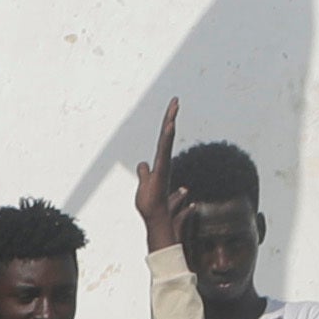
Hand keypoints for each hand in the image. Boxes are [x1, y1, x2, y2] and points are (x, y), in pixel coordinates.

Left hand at [126, 97, 180, 249]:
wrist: (156, 218)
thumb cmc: (151, 205)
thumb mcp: (143, 185)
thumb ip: (144, 174)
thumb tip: (143, 164)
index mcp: (160, 163)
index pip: (162, 140)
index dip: (167, 125)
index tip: (172, 110)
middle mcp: (164, 161)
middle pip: (166, 135)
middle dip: (171, 116)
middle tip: (175, 100)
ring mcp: (164, 165)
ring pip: (166, 140)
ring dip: (169, 123)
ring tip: (173, 108)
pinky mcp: (162, 169)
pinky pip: (164, 150)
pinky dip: (166, 138)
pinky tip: (169, 126)